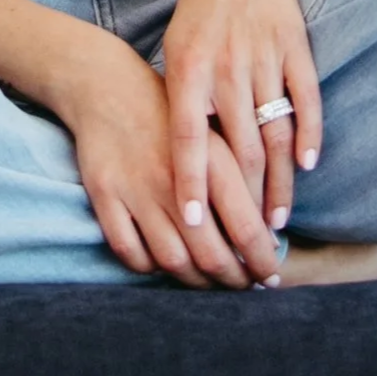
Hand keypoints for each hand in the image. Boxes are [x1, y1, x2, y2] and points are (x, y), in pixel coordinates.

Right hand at [56, 31, 282, 288]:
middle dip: (233, 279)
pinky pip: (129, 252)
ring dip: (195, 280)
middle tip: (243, 287)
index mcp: (211, 161)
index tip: (271, 275)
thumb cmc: (171, 116)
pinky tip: (163, 265)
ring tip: (209, 282)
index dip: (262, 261)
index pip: (247, 228)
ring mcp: (137, 190)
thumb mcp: (213, 136)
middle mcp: (175, 179)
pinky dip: (148, 267)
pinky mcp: (105, 197)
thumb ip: (240, 179)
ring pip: (172, 260)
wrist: (108, 87)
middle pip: (211, 253)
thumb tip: (268, 233)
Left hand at [162, 0, 324, 234]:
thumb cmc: (198, 19)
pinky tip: (307, 166)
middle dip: (244, 201)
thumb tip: (177, 167)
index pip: (187, 139)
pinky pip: (305, 100)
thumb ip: (178, 106)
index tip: (193, 224)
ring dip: (278, 183)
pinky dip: (308, 135)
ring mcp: (262, 58)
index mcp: (188, 72)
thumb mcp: (173, 56)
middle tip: (248, 242)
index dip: (190, 183)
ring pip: (273, 134)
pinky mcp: (294, 48)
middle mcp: (225, 68)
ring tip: (277, 220)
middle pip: (238, 149)